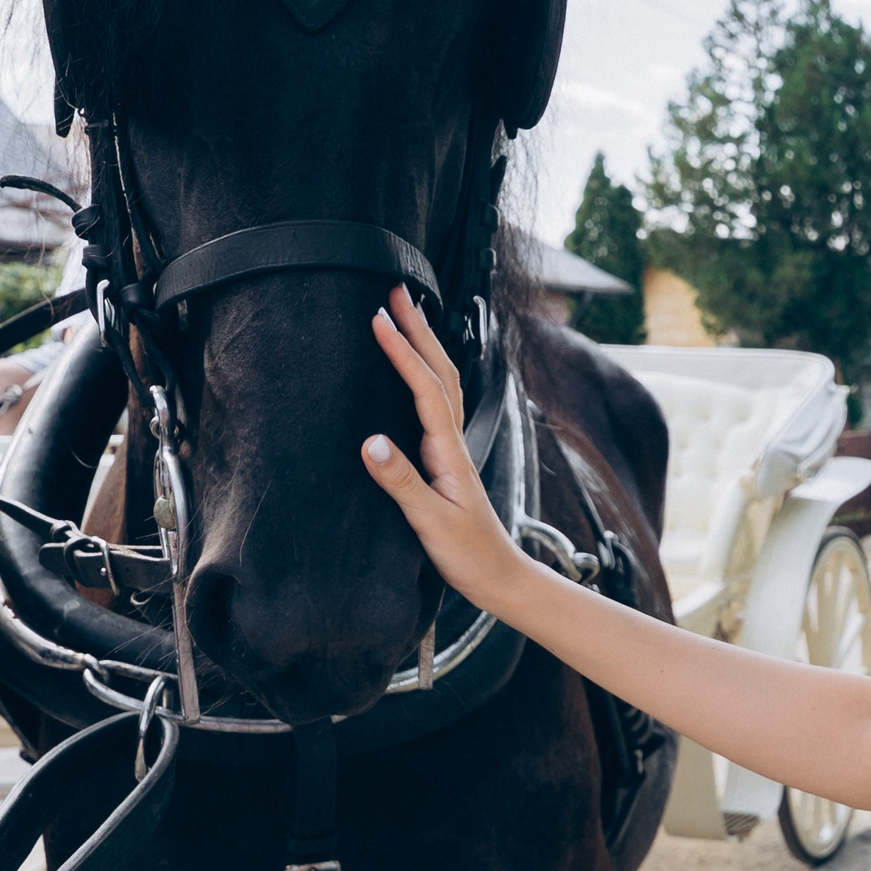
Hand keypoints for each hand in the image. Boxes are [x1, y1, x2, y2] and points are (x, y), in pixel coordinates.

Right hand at [361, 287, 522, 606]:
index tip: (380, 319)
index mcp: (448, 451)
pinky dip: (423, 374)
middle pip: (439, 372)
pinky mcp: (445, 460)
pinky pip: (434, 404)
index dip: (403, 351)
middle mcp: (452, 442)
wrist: (499, 578)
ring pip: (441, 383)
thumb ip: (401, 482)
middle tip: (396, 292)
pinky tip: (413, 369)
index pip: (425, 388)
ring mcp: (451, 449)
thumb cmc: (468, 554)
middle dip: (419, 330)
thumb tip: (371, 441)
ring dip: (424, 346)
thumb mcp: (430, 522)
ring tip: (404, 314)